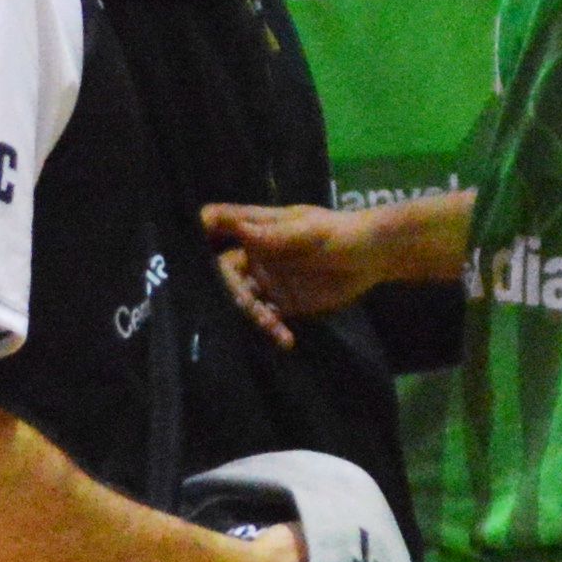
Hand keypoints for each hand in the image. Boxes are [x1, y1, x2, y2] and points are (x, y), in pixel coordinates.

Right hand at [199, 197, 396, 333]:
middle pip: (223, 271)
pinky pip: (264, 318)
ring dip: (251, 314)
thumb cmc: (339, 234)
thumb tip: (236, 227)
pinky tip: (285, 339)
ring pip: (241, 299)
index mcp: (257, 227)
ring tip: (273, 326)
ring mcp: (266, 279)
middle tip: (249, 304)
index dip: (201, 231)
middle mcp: (254, 253)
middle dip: (231, 290)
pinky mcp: (281, 302)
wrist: (372, 258)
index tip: (189, 250)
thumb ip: (271, 234)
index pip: (219, 222)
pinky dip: (270, 329)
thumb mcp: (307, 231)